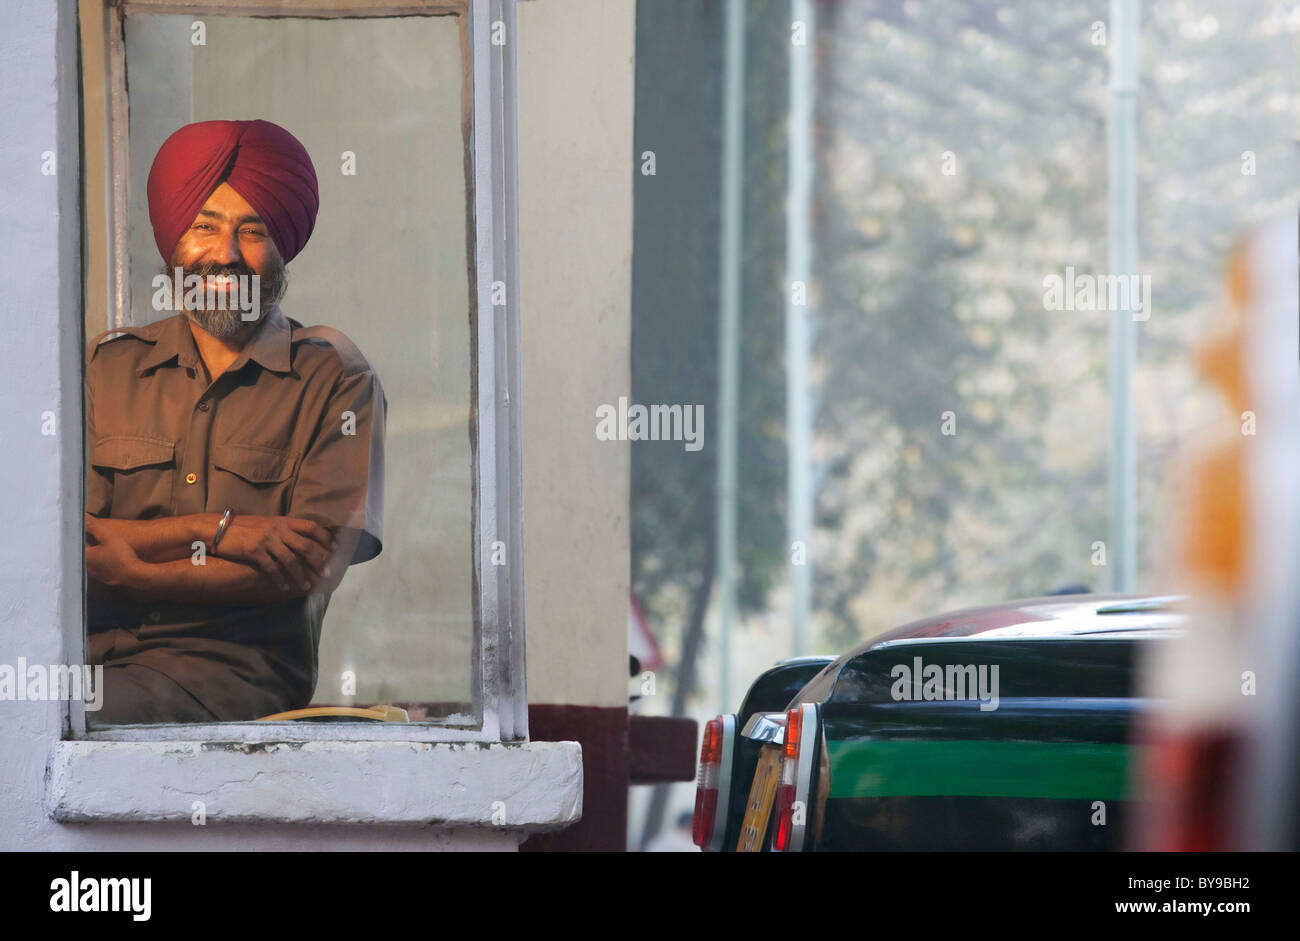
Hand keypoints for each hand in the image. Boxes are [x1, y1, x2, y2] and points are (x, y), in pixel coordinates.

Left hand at [85, 514, 144, 589]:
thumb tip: (83, 517)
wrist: (136, 574)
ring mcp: (97, 575)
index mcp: (85, 557)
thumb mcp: (108, 536)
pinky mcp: (106, 579)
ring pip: (90, 565)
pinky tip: (108, 562)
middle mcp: (88, 568)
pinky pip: (100, 571)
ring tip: (99, 551)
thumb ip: (94, 526)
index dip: (78, 538)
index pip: (75, 545)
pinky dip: (101, 566)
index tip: (80, 533)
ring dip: (93, 558)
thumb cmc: (121, 556)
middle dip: (85, 548)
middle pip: (82, 556)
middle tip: (90, 541)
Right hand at [215, 515, 334, 591]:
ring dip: (300, 575)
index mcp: (283, 521)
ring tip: (306, 586)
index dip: (325, 538)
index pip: (311, 527)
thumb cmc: (243, 527)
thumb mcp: (267, 523)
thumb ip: (283, 529)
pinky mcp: (254, 550)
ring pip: (291, 560)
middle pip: (306, 545)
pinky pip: (271, 568)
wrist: (217, 528)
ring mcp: (266, 539)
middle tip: (326, 573)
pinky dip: (279, 579)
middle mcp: (277, 528)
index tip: (335, 550)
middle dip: (319, 561)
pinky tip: (283, 587)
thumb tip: (301, 540)